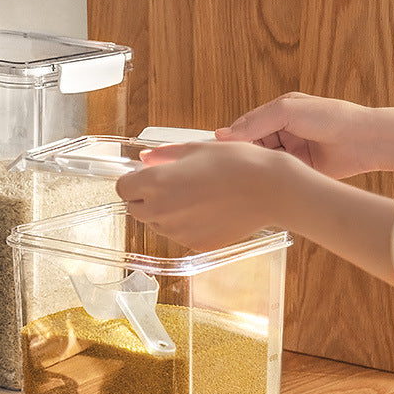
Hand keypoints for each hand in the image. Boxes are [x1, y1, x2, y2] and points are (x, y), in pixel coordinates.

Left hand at [115, 135, 393, 285]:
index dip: (132, 180)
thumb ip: (164, 155)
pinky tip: (207, 210)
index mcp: (156, 183)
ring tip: (194, 196)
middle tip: (172, 184)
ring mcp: (177, 232)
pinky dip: (185, 224)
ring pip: (156, 223)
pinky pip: (178, 234)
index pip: (122, 188)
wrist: (271, 190)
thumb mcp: (197, 149)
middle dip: (145, 197)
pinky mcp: (194, 244)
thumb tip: (145, 158)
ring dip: (164, 211)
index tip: (146, 175)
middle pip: (134, 208)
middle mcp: (161, 211)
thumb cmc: (236, 162)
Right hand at [215, 92, 377, 178]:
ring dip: (255, 167)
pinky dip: (268, 178)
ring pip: (260, 161)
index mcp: (277, 113)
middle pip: (250, 145)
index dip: (231, 139)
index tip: (217, 151)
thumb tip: (222, 133)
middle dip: (242, 154)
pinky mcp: (297, 170)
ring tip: (245, 174)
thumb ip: (254, 121)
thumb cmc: (332, 118)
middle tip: (230, 166)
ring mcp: (289, 152)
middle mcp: (281, 132)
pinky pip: (275, 174)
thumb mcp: (287, 111)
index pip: (243, 126)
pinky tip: (261, 182)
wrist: (365, 141)